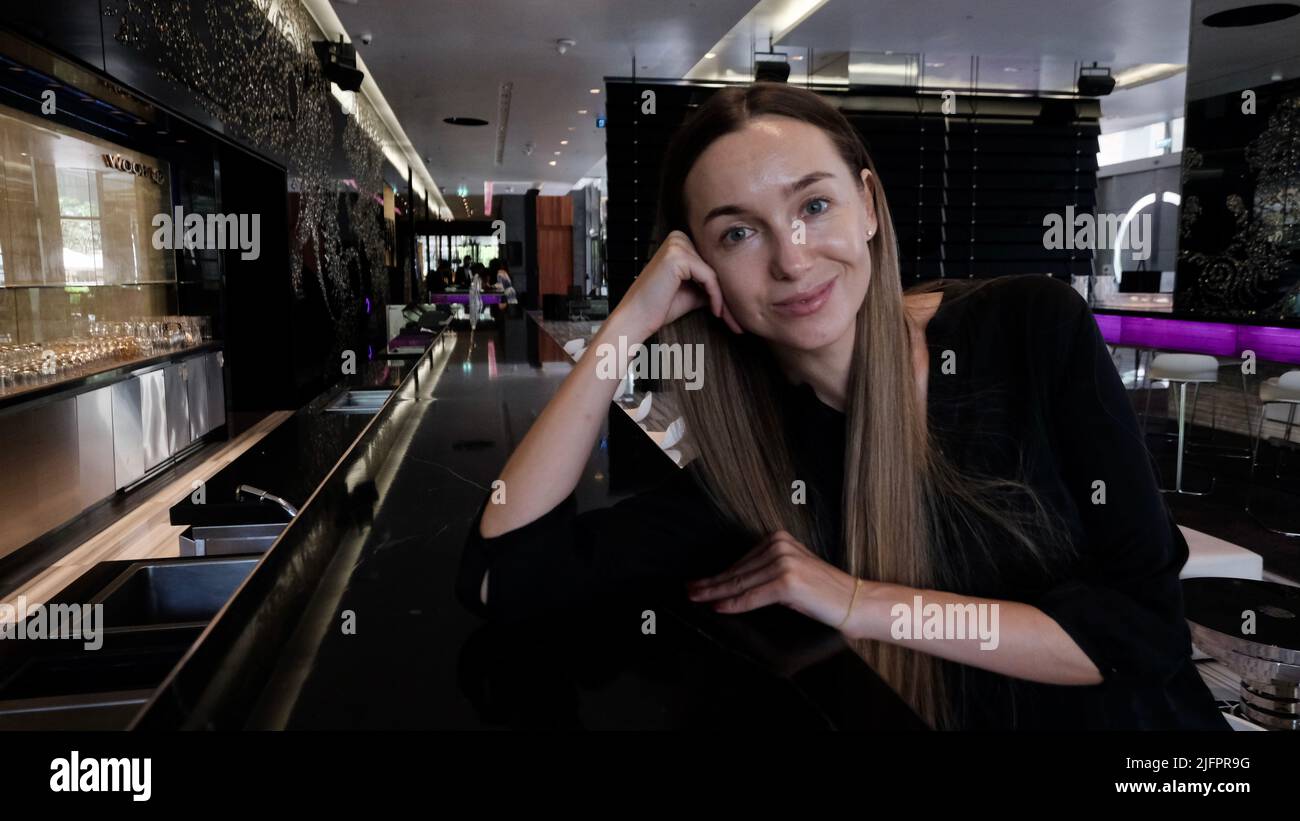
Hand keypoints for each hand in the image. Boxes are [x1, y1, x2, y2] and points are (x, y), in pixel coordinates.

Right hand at [609, 230, 742, 339]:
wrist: (636, 318)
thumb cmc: (660, 307)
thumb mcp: (692, 292)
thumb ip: (709, 284)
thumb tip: (735, 288)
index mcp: (680, 241)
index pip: (711, 264)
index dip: (725, 289)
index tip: (735, 313)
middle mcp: (678, 237)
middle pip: (715, 267)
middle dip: (728, 295)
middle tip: (738, 321)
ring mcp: (676, 244)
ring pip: (715, 273)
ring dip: (725, 299)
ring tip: (731, 321)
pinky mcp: (677, 256)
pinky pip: (709, 278)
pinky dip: (716, 297)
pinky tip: (716, 312)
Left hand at [686, 530, 861, 630]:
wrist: (853, 601)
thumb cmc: (823, 592)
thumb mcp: (790, 573)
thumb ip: (765, 572)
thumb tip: (732, 584)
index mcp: (778, 539)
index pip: (741, 562)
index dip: (717, 574)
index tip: (699, 581)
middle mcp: (779, 546)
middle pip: (737, 571)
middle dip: (710, 583)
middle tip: (689, 590)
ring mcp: (782, 562)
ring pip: (739, 583)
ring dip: (714, 593)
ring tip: (697, 598)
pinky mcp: (786, 581)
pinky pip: (751, 596)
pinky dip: (732, 603)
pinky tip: (717, 607)